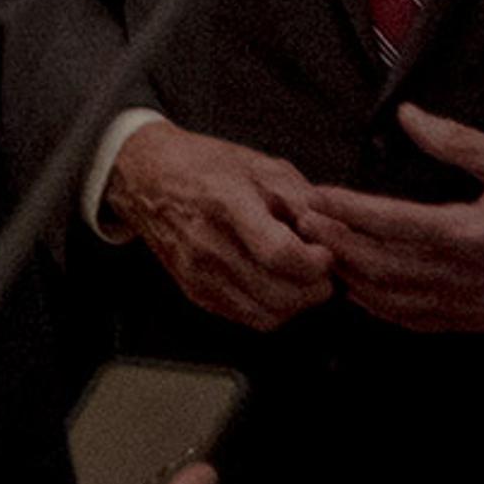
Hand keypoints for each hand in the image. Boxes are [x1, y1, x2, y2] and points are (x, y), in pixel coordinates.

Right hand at [109, 121, 335, 329]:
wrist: (147, 177)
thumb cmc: (205, 166)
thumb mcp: (260, 166)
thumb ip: (302, 199)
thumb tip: (335, 233)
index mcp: (226, 204)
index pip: (280, 255)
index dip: (316, 262)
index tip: (324, 251)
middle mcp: (208, 244)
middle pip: (279, 293)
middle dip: (315, 287)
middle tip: (322, 269)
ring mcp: (198, 273)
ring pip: (267, 314)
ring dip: (297, 303)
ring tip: (303, 278)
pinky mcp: (195, 291)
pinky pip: (247, 317)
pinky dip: (272, 308)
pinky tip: (276, 283)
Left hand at [296, 106, 483, 332]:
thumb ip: (456, 140)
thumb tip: (408, 116)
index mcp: (476, 234)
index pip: (395, 224)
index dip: (349, 211)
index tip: (315, 196)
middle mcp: (470, 277)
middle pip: (385, 267)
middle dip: (338, 244)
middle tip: (300, 222)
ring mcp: (475, 306)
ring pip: (397, 300)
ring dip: (353, 277)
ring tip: (319, 251)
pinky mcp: (482, 320)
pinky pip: (421, 321)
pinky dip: (384, 308)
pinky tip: (362, 291)